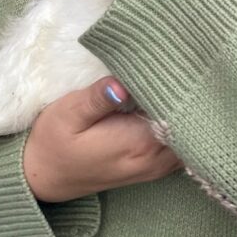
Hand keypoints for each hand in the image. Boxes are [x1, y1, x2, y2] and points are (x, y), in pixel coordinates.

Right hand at [23, 77, 180, 202]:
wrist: (43, 176)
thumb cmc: (54, 141)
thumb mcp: (69, 113)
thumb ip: (98, 99)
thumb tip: (122, 85)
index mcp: (139, 143)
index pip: (180, 111)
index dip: (184, 85)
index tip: (183, 61)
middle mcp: (155, 159)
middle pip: (192, 124)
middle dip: (192, 95)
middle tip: (187, 63)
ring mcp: (157, 167)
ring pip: (191, 136)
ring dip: (190, 110)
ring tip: (184, 78)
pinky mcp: (154, 167)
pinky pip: (182, 146)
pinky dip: (184, 125)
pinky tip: (175, 103)